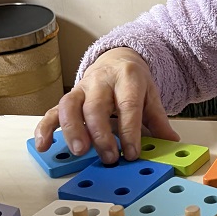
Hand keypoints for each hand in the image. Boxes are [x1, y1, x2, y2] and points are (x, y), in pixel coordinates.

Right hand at [34, 47, 178, 163]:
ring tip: (80, 151)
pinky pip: (53, 111)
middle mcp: (102, 81)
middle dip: (101, 134)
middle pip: (96, 107)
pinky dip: (45, 128)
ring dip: (73, 130)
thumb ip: (159, 120)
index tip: (131, 153)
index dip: (129, 131)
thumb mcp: (151, 95)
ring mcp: (82, 88)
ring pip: (71, 106)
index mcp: (127, 79)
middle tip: (108, 157)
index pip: (128, 105)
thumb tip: (172, 142)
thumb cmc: (134, 81)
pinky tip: (44, 145)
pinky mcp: (68, 97)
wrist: (118, 59)